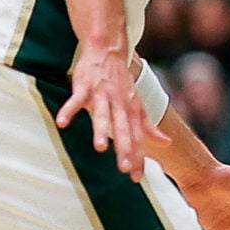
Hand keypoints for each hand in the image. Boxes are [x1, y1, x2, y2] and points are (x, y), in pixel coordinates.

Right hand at [53, 50, 166, 178]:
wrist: (108, 51)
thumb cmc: (122, 82)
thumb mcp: (138, 104)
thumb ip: (149, 125)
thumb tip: (167, 142)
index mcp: (132, 110)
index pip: (136, 138)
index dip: (137, 157)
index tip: (136, 177)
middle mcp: (120, 104)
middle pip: (123, 129)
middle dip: (124, 148)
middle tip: (123, 168)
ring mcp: (102, 94)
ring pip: (102, 115)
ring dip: (100, 130)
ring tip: (99, 148)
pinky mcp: (85, 86)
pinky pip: (76, 100)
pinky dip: (69, 110)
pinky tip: (62, 123)